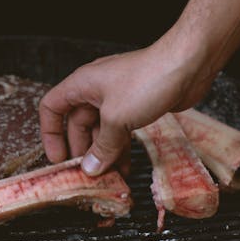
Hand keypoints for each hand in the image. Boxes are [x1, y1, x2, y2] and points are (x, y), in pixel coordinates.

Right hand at [39, 35, 213, 176]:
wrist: (188, 63)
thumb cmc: (148, 79)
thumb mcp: (117, 118)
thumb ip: (102, 146)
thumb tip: (90, 169)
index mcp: (81, 84)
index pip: (52, 108)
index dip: (50, 134)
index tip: (58, 158)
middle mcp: (95, 90)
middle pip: (77, 124)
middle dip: (82, 150)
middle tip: (86, 174)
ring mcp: (116, 97)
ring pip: (101, 130)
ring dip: (103, 153)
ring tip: (108, 177)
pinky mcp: (136, 105)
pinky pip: (120, 131)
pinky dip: (120, 148)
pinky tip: (125, 166)